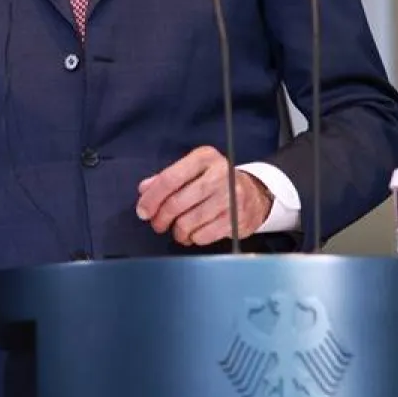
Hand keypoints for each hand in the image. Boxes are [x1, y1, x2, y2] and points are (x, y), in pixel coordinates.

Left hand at [136, 147, 271, 245]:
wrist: (255, 194)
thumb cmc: (215, 182)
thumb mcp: (193, 171)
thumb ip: (167, 178)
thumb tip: (144, 190)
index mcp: (204, 158)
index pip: (169, 178)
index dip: (152, 198)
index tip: (142, 211)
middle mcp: (220, 174)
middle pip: (177, 203)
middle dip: (161, 218)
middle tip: (157, 224)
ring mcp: (231, 198)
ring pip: (188, 222)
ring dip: (177, 231)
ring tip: (177, 230)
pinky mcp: (237, 219)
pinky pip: (203, 235)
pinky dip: (193, 238)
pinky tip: (193, 234)